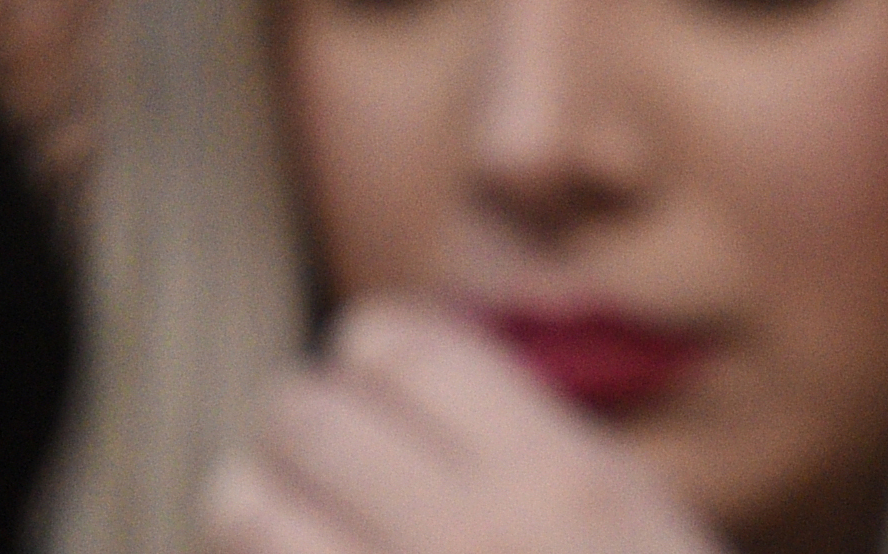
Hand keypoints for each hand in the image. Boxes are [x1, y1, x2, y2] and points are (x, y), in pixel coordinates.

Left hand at [203, 303, 722, 553]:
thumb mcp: (643, 529)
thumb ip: (538, 450)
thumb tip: (410, 372)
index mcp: (558, 486)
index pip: (403, 352)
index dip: (371, 353)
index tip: (368, 371)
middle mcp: (465, 544)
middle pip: (309, 416)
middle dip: (301, 423)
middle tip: (312, 445)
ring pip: (244, 510)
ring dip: (253, 502)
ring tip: (271, 514)